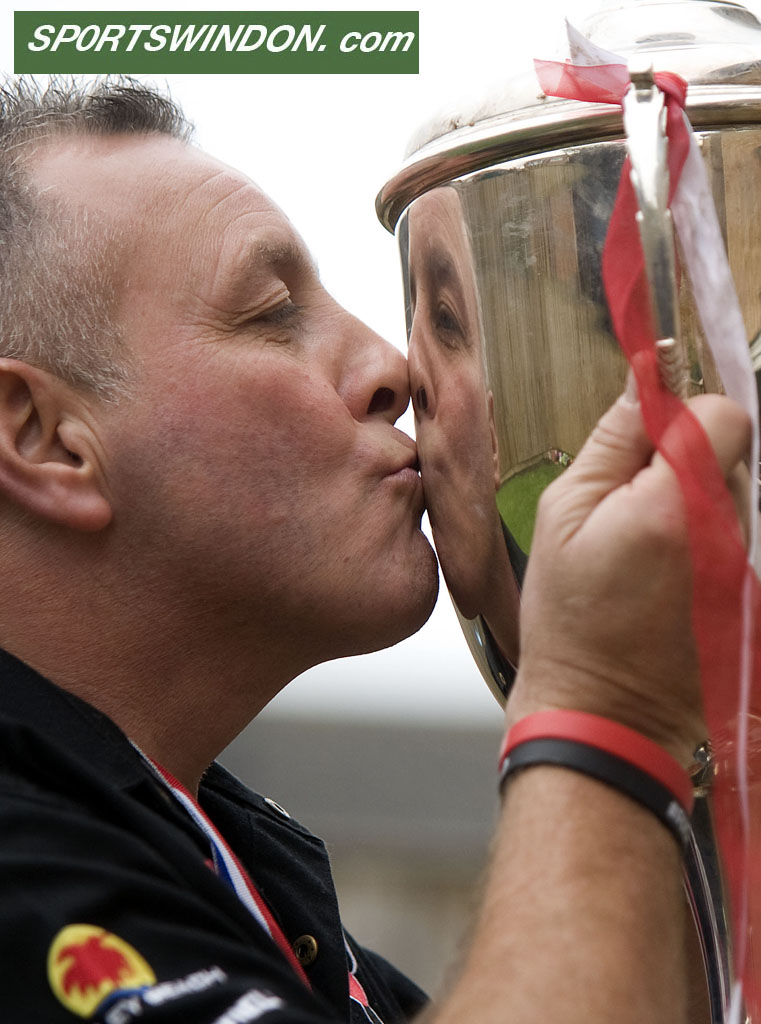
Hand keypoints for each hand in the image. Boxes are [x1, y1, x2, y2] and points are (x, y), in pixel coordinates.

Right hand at [506, 388, 750, 764]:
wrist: (605, 712)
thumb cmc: (572, 621)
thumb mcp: (563, 516)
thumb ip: (612, 443)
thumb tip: (645, 384)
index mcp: (680, 506)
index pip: (725, 415)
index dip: (686, 414)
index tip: (651, 432)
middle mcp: (731, 534)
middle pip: (735, 453)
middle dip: (689, 458)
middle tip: (633, 498)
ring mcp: (749, 568)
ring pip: (739, 494)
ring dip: (700, 499)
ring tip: (649, 543)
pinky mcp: (752, 592)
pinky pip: (738, 535)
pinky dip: (709, 538)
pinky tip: (669, 572)